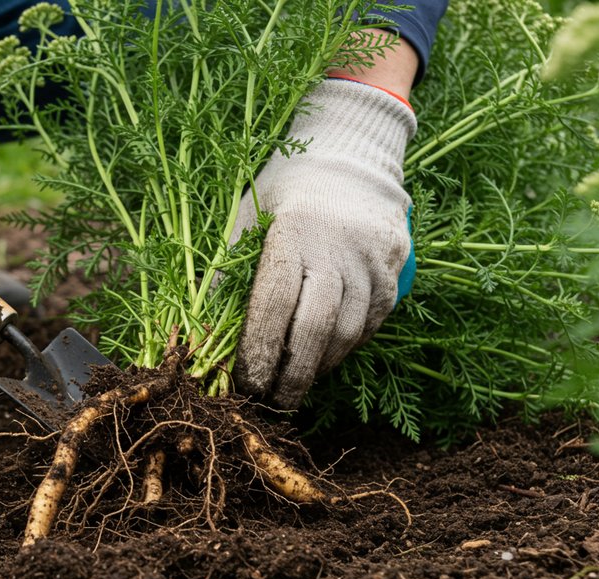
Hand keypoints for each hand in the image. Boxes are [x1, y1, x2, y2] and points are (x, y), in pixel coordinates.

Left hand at [232, 80, 416, 407]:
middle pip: (315, 328)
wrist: (351, 155)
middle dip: (291, 375)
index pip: (274, 304)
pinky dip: (348, 346)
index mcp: (294, 231)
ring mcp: (372, 258)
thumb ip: (227, 271)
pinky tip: (325, 358)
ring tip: (295, 385)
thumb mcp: (247, 218)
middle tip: (272, 402)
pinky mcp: (395, 267)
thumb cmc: (285, 189)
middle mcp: (338, 246)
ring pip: (348, 331)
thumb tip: (203, 330)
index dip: (258, 349)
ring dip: (320, 366)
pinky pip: (373, 322)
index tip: (244, 382)